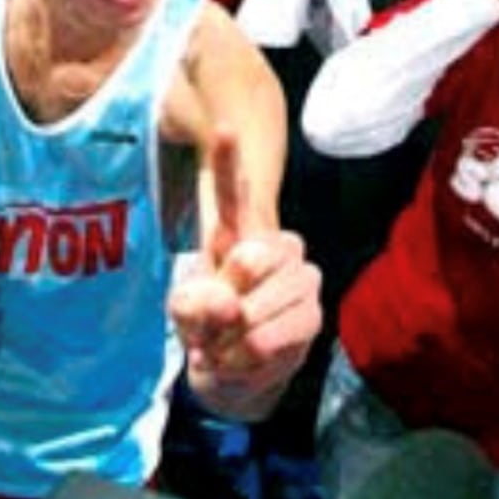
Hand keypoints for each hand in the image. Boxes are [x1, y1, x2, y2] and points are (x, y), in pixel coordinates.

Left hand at [169, 130, 321, 420]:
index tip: (223, 127)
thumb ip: (195, 304)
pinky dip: (251, 356)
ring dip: (233, 338)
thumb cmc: (206, 329)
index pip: (230, 194)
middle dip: (223, 302)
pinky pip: (278, 333)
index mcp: (236, 236)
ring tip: (227, 345)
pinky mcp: (313, 310)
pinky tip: (247, 356)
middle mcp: (274, 245)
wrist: (235, 371)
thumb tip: (230, 306)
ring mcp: (299, 276)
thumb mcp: (184, 314)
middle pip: (250, 258)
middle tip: (214, 325)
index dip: (227, 161)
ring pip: (260, 303)